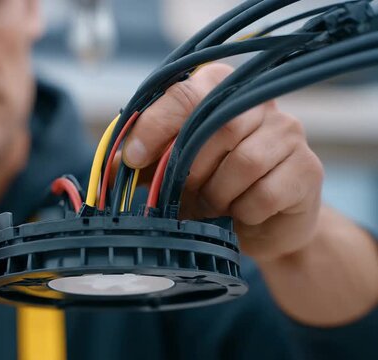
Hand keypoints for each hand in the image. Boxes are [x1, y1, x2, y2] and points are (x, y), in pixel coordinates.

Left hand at [123, 63, 323, 262]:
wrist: (262, 225)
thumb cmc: (213, 188)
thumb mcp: (171, 173)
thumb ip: (144, 164)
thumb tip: (114, 165)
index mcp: (220, 90)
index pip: (185, 92)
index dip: (156, 125)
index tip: (134, 157)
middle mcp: (258, 103)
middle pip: (218, 126)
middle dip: (190, 168)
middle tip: (183, 191)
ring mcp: (289, 133)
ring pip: (244, 162)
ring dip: (217, 193)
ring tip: (211, 204)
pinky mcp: (308, 169)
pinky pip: (265, 193)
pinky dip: (242, 211)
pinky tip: (240, 213)